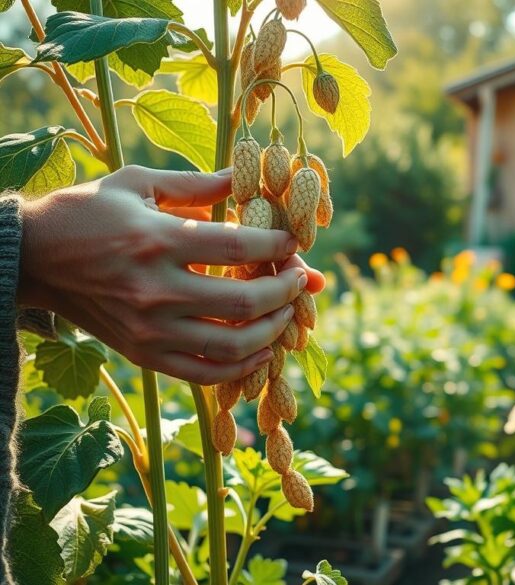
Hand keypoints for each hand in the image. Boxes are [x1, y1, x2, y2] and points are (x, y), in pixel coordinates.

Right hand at [18, 165, 324, 384]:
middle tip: (300, 278)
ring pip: (233, 345)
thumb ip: (197, 185)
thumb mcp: (137, 183)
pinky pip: (206, 373)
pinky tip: (262, 350)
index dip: (279, 245)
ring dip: (273, 331)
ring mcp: (150, 329)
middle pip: (246, 301)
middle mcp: (156, 290)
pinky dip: (242, 367)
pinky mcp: (143, 355)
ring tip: (287, 313)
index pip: (240, 245)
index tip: (294, 242)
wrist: (30, 258)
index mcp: (158, 240)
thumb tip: (247, 175)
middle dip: (287, 290)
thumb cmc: (86, 213)